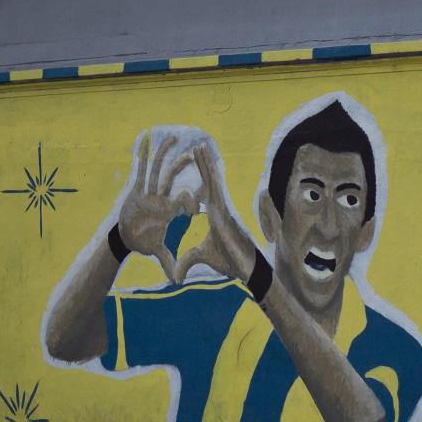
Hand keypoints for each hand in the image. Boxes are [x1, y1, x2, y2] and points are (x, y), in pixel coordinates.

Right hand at [118, 133, 197, 279]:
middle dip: (182, 166)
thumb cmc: (143, 241)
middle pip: (173, 179)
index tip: (202, 193)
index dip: (191, 200)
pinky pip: (138, 170)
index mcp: (168, 211)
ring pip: (157, 169)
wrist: (127, 237)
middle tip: (196, 153)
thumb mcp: (157, 251)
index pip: (184, 202)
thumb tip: (177, 281)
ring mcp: (147, 192)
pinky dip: (140, 156)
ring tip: (171, 138)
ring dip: (163, 154)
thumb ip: (168, 263)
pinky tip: (143, 140)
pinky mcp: (135, 189)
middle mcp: (159, 198)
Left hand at [175, 144, 257, 282]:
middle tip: (196, 146)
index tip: (195, 168)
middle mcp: (218, 207)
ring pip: (212, 179)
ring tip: (198, 145)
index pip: (204, 192)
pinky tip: (205, 159)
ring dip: (205, 162)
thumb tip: (176, 277)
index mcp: (214, 215)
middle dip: (202, 164)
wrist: (245, 265)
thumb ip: (187, 261)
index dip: (200, 179)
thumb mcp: (201, 258)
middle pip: (208, 181)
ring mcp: (222, 206)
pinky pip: (214, 185)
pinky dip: (209, 171)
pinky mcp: (223, 207)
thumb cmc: (229, 261)